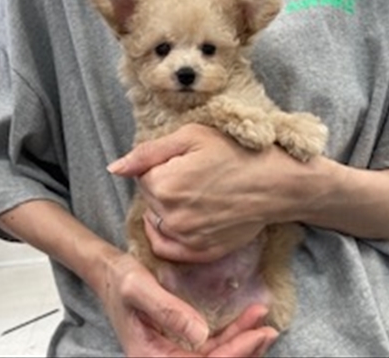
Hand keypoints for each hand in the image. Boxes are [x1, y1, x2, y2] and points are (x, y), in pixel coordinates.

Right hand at [97, 251, 276, 356]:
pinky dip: (232, 333)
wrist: (107, 270)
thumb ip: (168, 311)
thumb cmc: (118, 278)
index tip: (256, 335)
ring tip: (264, 324)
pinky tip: (248, 320)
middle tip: (268, 331)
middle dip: (243, 351)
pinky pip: (211, 343)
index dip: (233, 354)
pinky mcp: (179, 340)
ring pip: (215, 355)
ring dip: (242, 342)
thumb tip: (202, 334)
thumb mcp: (139, 289)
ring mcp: (173, 351)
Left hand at [108, 124, 313, 261]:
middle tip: (195, 176)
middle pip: (150, 199)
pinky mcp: (201, 252)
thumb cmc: (235, 153)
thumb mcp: (190, 136)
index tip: (185, 160)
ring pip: (158, 222)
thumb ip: (147, 153)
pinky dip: (168, 235)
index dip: (161, 165)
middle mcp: (169, 216)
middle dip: (164, 187)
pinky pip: (168, 249)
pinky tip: (184, 219)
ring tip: (196, 195)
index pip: (141, 176)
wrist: (275, 183)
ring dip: (167, 210)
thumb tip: (113, 168)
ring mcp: (185, 238)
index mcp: (163, 184)